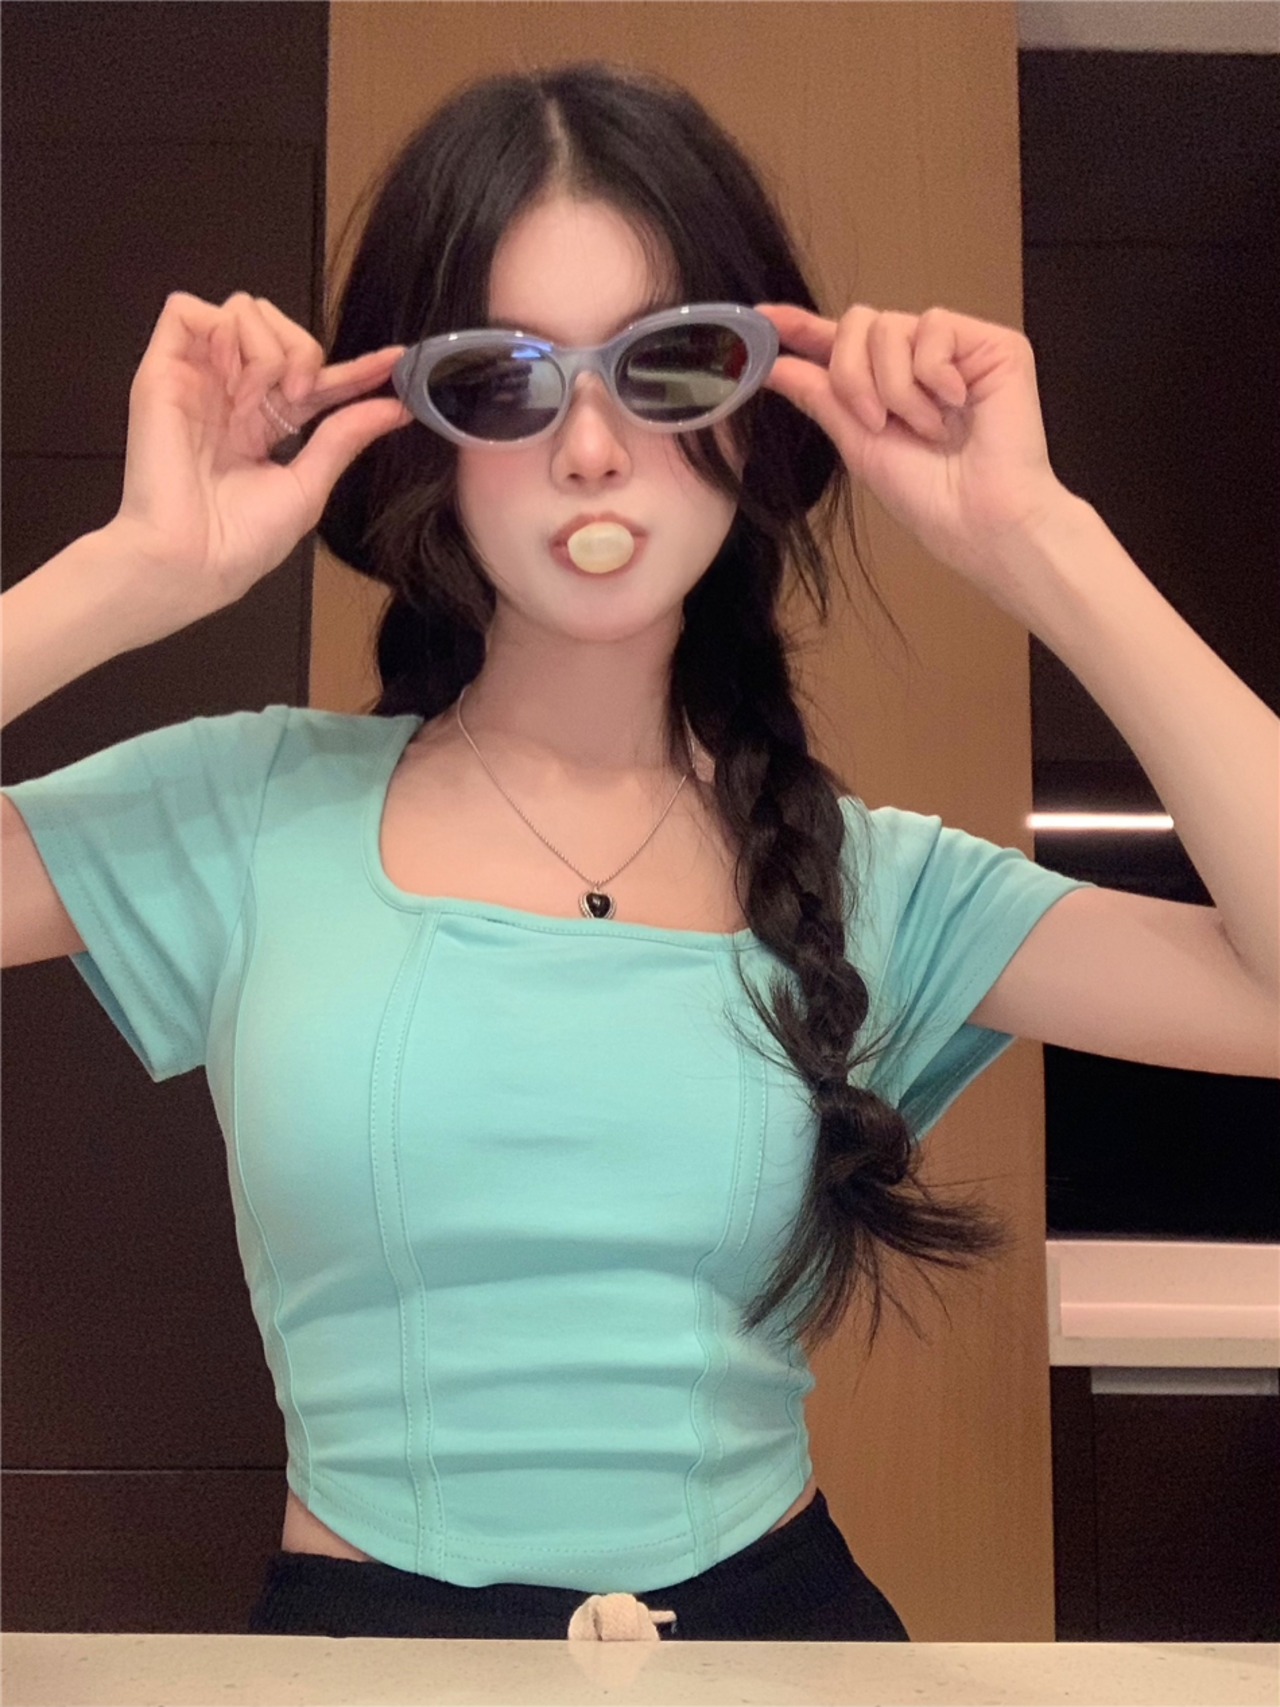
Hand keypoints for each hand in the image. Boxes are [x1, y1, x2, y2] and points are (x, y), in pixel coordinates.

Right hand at [112, 291, 413, 624]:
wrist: (192, 559)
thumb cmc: (242, 541)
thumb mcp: (308, 485)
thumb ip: (345, 436)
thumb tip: (394, 407)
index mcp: (263, 424)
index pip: (316, 378)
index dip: (356, 366)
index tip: (396, 361)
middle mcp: (230, 394)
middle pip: (277, 323)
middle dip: (302, 349)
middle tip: (298, 397)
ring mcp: (197, 379)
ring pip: (242, 308)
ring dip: (267, 348)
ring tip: (257, 398)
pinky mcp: (162, 370)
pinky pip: (188, 309)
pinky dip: (221, 330)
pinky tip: (230, 376)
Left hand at [755, 302, 1073, 591]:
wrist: (980, 519)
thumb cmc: (929, 497)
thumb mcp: (858, 444)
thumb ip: (820, 397)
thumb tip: (774, 366)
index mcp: (885, 386)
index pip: (838, 344)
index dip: (800, 327)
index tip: (761, 318)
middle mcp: (919, 360)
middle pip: (856, 325)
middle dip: (853, 377)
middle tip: (876, 424)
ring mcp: (955, 349)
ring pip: (889, 327)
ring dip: (896, 388)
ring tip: (928, 428)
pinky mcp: (991, 343)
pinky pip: (934, 329)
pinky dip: (934, 376)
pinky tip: (958, 406)